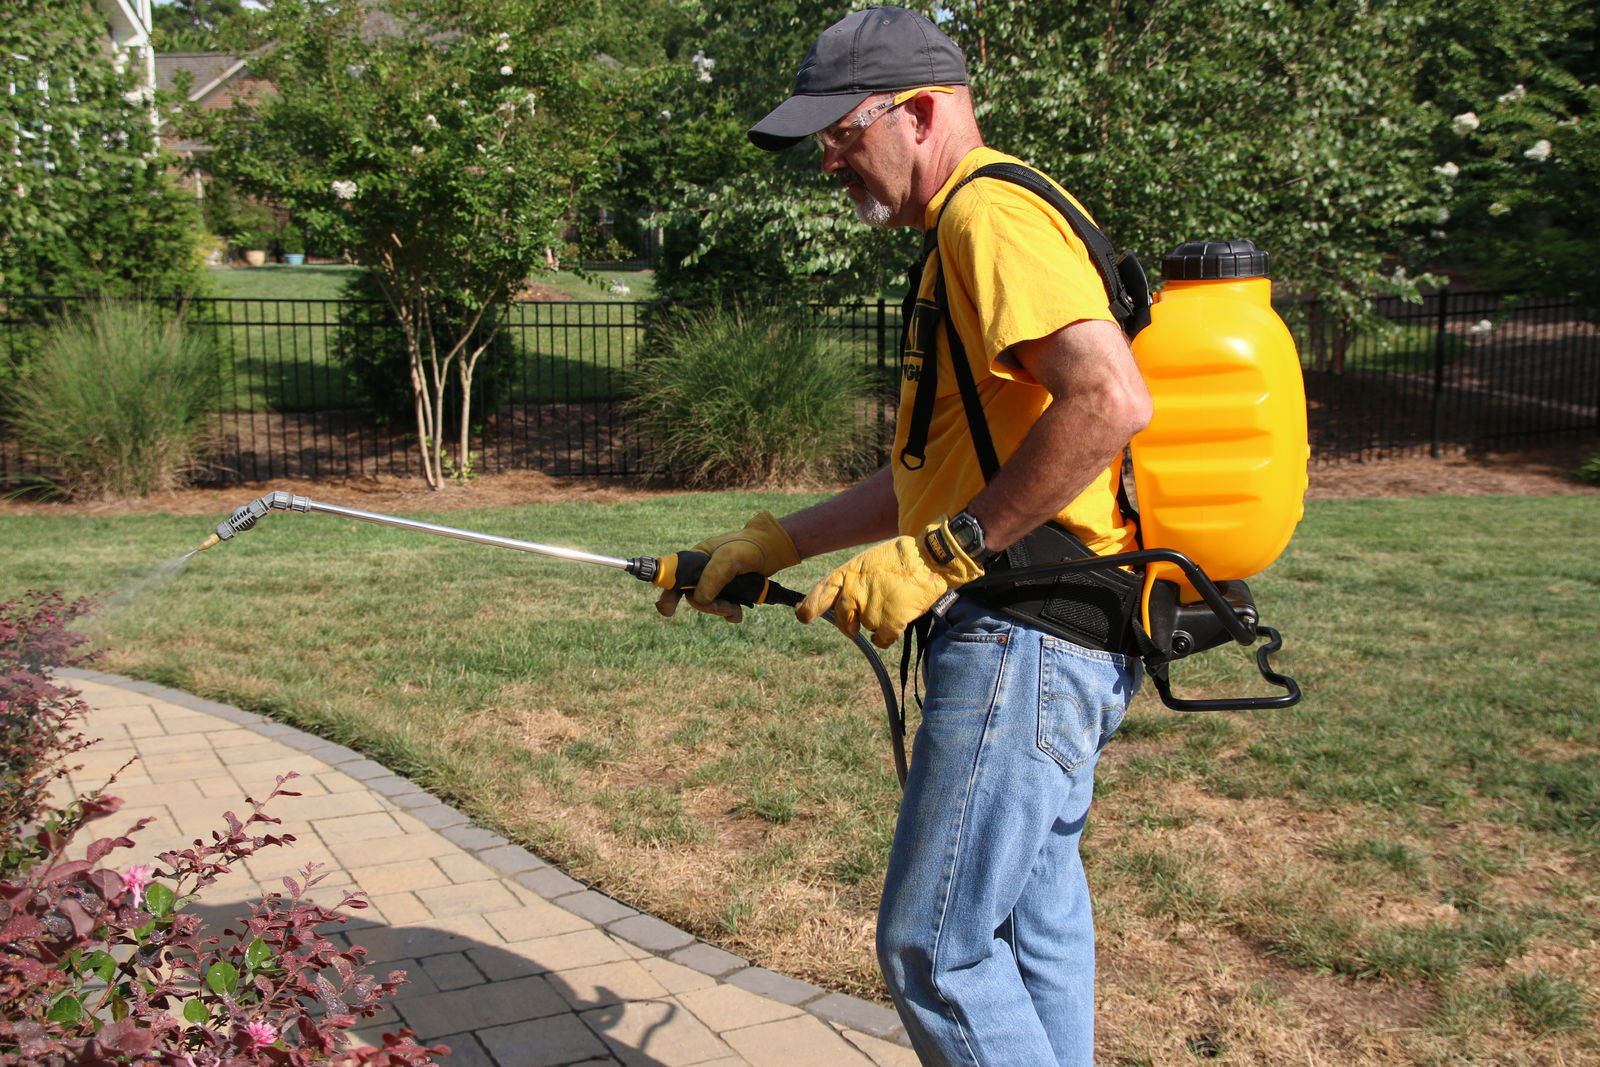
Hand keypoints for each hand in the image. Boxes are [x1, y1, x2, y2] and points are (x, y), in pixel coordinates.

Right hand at [654, 510, 800, 622]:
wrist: (773, 550)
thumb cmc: (749, 547)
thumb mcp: (729, 558)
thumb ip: (712, 577)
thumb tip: (700, 599)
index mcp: (695, 559)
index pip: (674, 577)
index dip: (668, 594)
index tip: (668, 610)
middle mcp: (702, 571)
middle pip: (692, 596)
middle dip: (707, 605)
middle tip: (726, 608)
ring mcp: (714, 581)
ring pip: (707, 604)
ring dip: (721, 610)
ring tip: (736, 609)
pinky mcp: (728, 590)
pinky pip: (721, 607)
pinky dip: (729, 612)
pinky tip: (737, 613)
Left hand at [797, 516, 985, 647]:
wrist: (928, 560)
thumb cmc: (899, 559)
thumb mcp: (868, 561)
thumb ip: (853, 580)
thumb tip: (841, 598)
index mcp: (847, 574)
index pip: (821, 593)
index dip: (810, 607)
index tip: (803, 616)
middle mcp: (854, 592)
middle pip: (841, 620)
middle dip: (847, 626)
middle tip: (854, 627)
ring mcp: (870, 609)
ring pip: (866, 627)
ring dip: (876, 622)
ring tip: (891, 605)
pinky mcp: (889, 622)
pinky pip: (882, 639)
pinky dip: (886, 637)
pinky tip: (896, 622)